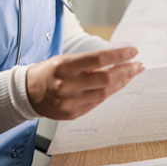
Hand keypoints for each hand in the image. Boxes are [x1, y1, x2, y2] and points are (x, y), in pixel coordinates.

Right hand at [26, 47, 144, 119]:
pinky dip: (108, 93)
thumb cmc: (48, 72)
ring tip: (131, 75)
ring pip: (104, 93)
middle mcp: (67, 85)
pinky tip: (116, 86)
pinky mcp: (72, 114)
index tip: (133, 51)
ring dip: (121, 83)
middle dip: (126, 71)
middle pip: (105, 78)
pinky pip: (96, 103)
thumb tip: (115, 59)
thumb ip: (87, 62)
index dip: (119, 55)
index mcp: (64, 67)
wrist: (28, 93)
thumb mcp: (64, 60)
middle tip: (138, 65)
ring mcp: (70, 102)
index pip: (98, 59)